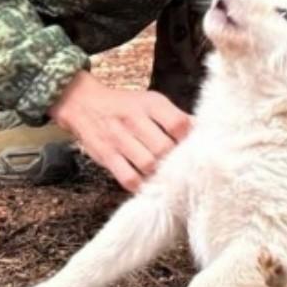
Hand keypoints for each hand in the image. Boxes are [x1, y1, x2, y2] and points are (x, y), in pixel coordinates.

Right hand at [49, 70, 192, 192]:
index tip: (193, 149)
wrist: (85, 104)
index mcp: (150, 103)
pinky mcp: (106, 157)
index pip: (178, 124)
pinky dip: (141, 185)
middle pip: (164, 148)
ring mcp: (119, 139)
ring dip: (160, 174)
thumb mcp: (152, 101)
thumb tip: (202, 130)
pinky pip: (128, 179)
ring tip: (166, 177)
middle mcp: (134, 120)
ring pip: (148, 165)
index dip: (189, 140)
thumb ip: (175, 117)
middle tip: (181, 168)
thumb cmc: (126, 105)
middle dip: (175, 161)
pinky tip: (148, 184)